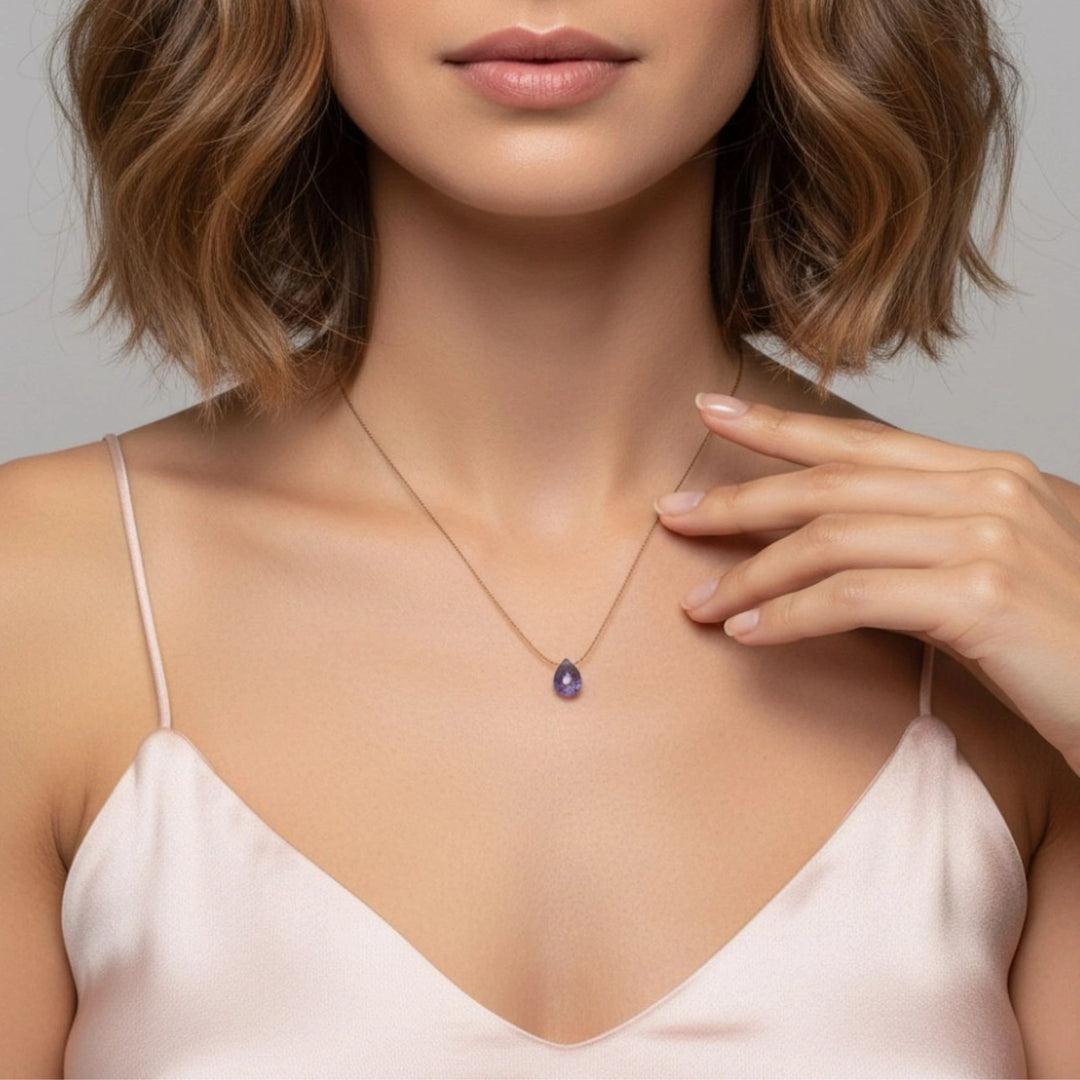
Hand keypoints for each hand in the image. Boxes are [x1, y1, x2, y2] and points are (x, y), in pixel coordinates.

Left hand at [654, 392, 1079, 774]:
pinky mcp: (981, 595)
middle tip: (674, 513)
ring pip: (831, 539)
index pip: (864, 441)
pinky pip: (852, 597)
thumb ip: (936, 534)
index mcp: (991, 472)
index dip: (781, 427)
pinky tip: (748, 632)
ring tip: (699, 602)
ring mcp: (987, 537)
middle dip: (740, 498)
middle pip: (831, 483)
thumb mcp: (1008, 562)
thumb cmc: (1075, 641)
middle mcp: (989, 489)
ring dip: (751, 573)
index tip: (714, 412)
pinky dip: (789, 615)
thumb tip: (844, 541)